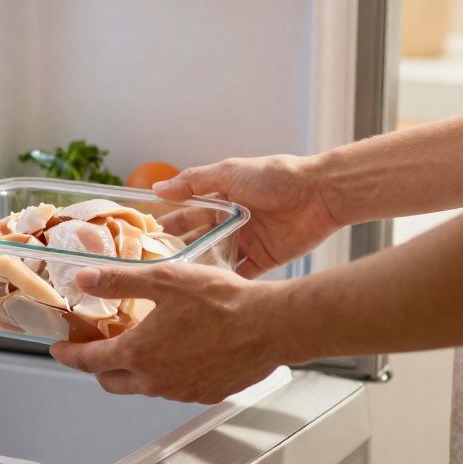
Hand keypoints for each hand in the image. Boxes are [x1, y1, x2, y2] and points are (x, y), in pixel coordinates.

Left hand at [49, 264, 293, 403]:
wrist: (270, 325)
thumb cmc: (220, 301)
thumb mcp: (164, 279)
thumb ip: (119, 280)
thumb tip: (83, 280)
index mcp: (138, 354)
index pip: (89, 361)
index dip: (69, 355)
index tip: (58, 349)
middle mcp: (155, 381)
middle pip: (110, 381)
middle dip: (97, 366)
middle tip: (96, 346)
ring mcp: (181, 392)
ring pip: (143, 386)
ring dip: (133, 370)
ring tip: (139, 344)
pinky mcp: (205, 394)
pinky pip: (173, 388)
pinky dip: (164, 374)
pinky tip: (176, 352)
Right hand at [154, 156, 340, 277]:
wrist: (318, 194)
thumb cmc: (274, 176)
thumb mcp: (229, 172)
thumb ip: (193, 181)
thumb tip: (158, 188)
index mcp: (221, 199)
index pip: (187, 214)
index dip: (168, 225)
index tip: (144, 238)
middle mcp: (231, 221)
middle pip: (198, 239)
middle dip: (177, 251)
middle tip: (152, 266)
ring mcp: (246, 242)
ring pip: (215, 259)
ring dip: (198, 268)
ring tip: (174, 282)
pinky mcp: (263, 260)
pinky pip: (239, 274)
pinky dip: (224, 281)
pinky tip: (205, 290)